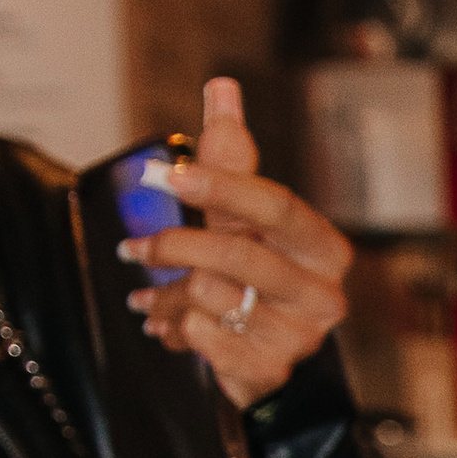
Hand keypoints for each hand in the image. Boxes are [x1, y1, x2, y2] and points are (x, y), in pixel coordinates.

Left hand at [120, 77, 351, 414]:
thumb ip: (233, 158)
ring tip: (153, 294)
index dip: (224, 187)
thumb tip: (222, 87)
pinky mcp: (271, 370)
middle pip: (244, 257)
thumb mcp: (246, 218)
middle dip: (178, 247)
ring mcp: (300, 336)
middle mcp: (322, 294)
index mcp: (323, 247)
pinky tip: (166, 323)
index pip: (278, 207)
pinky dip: (176, 327)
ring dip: (169, 295)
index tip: (170, 174)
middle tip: (133, 247)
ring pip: (216, 299)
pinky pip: (208, 340)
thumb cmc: (259, 276)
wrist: (270, 359)